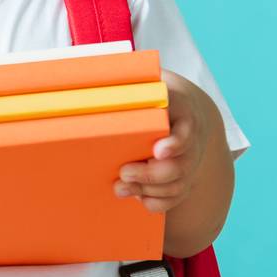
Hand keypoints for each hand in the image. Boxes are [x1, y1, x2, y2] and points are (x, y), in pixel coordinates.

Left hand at [112, 69, 209, 214]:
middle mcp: (191, 141)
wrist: (181, 107)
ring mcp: (189, 162)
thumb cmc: (153, 92)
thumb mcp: (146, 79)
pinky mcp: (182, 178)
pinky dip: (156, 202)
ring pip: (177, 185)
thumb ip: (126, 79)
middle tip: (124, 172)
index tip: (158, 150)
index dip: (175, 144)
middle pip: (181, 166)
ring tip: (120, 187)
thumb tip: (86, 74)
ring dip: (148, 191)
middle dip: (151, 174)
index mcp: (183, 113)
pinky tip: (137, 198)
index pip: (186, 131)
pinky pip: (174, 199)